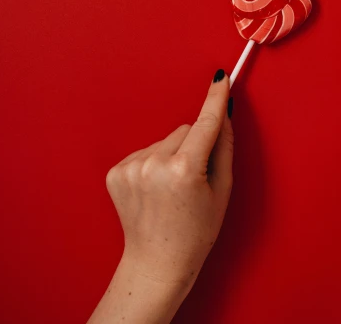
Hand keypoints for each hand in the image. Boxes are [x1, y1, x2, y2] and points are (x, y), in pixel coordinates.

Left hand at [98, 69, 233, 320]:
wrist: (157, 262)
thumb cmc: (196, 231)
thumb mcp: (223, 191)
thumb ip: (224, 147)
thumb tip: (223, 113)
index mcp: (184, 170)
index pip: (204, 123)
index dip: (214, 99)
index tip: (221, 77)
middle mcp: (154, 164)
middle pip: (184, 130)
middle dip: (193, 144)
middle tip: (195, 177)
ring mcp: (131, 167)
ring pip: (165, 140)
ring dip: (172, 154)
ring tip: (172, 188)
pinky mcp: (116, 171)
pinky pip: (146, 151)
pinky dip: (153, 163)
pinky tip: (155, 189)